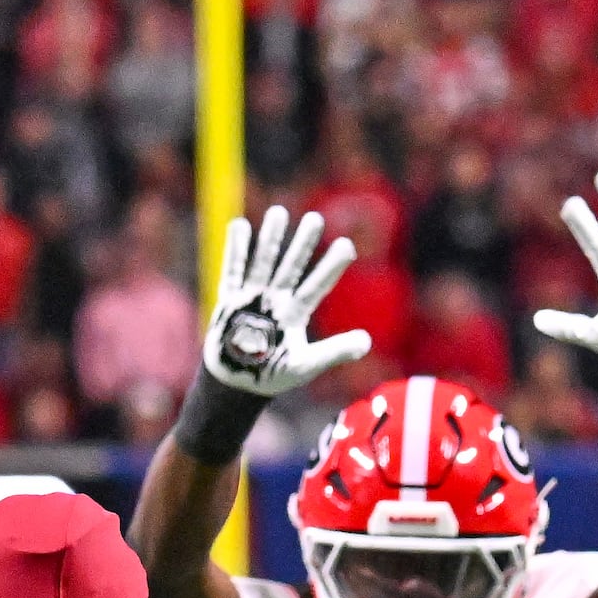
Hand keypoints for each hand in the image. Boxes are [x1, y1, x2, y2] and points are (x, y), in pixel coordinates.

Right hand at [203, 206, 371, 398]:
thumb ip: (334, 352)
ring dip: (271, 239)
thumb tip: (367, 341)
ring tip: (279, 212)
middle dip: (303, 243)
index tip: (348, 245)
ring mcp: (253, 299)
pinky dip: (235, 251)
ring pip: (264, 262)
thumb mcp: (306, 365)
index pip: (317, 285)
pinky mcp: (229, 302)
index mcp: (295, 314)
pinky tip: (240, 226)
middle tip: (316, 218)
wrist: (237, 384)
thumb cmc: (273, 375)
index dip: (332, 266)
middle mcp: (276, 301)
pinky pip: (232, 272)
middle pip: (292, 266)